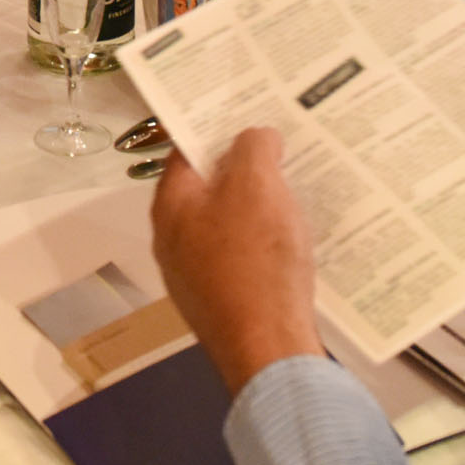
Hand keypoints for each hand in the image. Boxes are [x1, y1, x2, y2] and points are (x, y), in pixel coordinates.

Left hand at [150, 129, 321, 395]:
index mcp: (170, 206)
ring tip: (294, 189)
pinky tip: (292, 241)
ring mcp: (194, 276)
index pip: (186, 150)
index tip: (247, 114)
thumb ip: (254, 149)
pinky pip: (241, 259)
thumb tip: (256, 136)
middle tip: (278, 150)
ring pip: (226, 225)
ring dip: (257, 208)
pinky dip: (263, 245)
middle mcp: (172, 241)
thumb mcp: (258, 186)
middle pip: (207, 188)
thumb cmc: (256, 262)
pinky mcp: (221, 303)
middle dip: (242, 169)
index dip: (217, 128)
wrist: (269, 350)